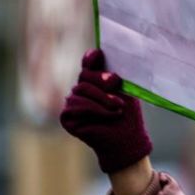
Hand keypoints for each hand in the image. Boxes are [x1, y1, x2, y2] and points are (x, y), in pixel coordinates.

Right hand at [60, 49, 151, 174]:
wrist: (126, 139)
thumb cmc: (127, 114)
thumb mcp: (124, 90)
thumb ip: (112, 75)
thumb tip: (104, 55)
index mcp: (95, 80)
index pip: (88, 63)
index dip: (91, 57)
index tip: (98, 54)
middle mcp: (81, 89)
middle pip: (84, 75)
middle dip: (101, 80)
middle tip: (116, 85)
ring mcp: (72, 103)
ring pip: (81, 89)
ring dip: (102, 99)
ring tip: (117, 109)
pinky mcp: (66, 117)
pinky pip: (76, 105)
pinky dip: (94, 109)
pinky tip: (107, 116)